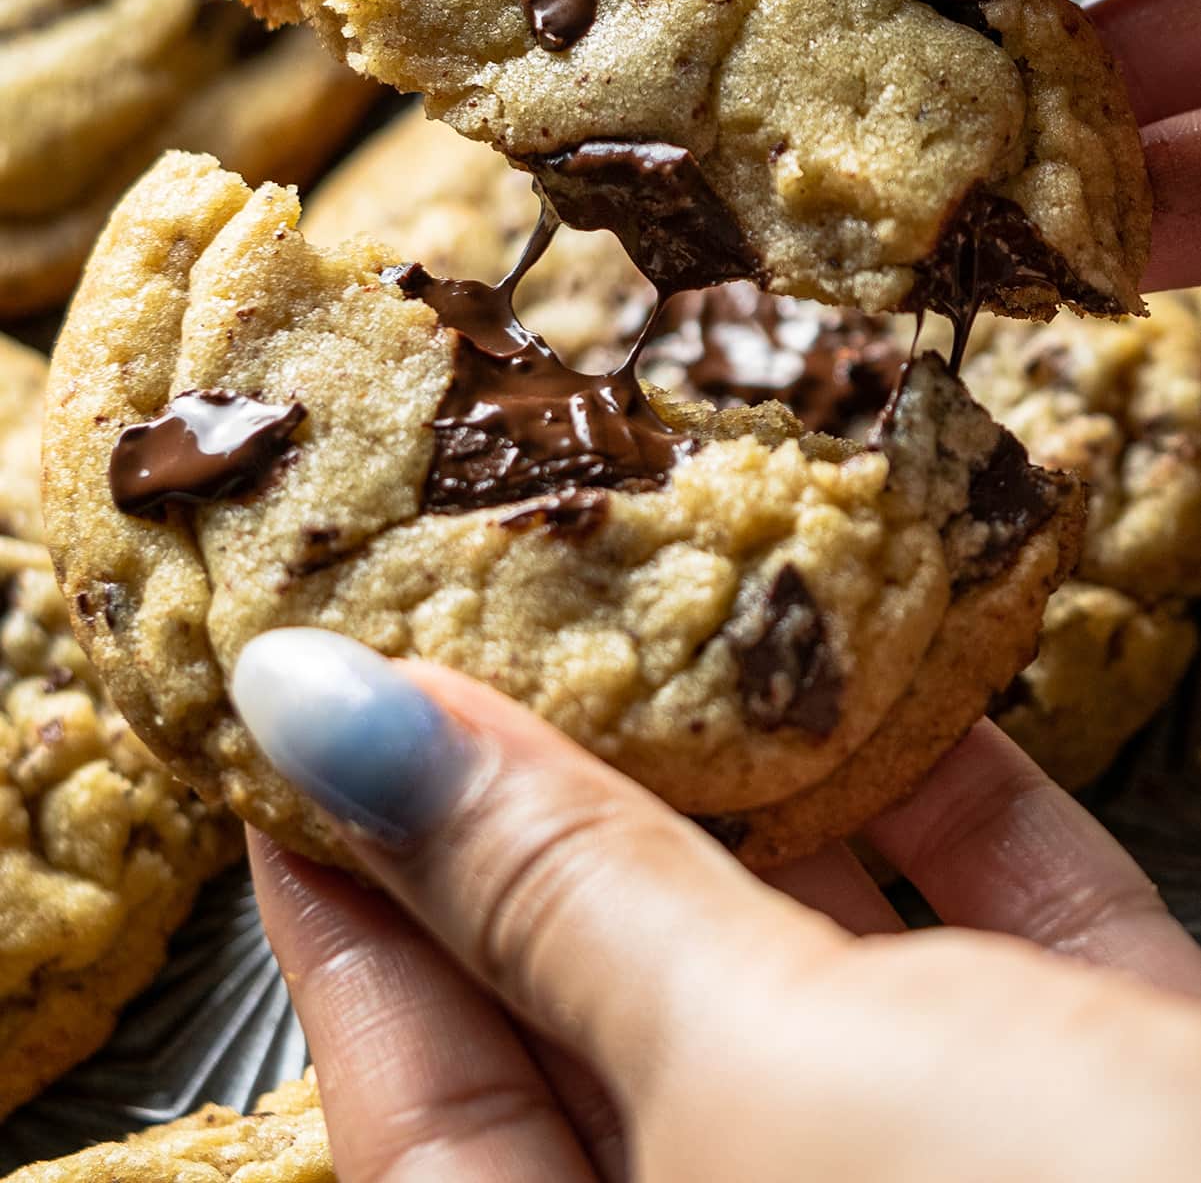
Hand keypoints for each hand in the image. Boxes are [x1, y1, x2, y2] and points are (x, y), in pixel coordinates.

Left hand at [239, 631, 1200, 1181]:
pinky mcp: (1108, 1101)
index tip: (305, 717)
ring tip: (661, 591)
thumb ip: (552, 895)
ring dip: (759, 773)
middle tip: (480, 609)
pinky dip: (950, 791)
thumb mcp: (765, 1080)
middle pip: (610, 1007)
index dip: (352, 888)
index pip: (416, 1095)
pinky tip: (901, 657)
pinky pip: (997, 927)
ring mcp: (956, 1175)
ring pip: (815, 957)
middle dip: (552, 804)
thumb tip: (320, 712)